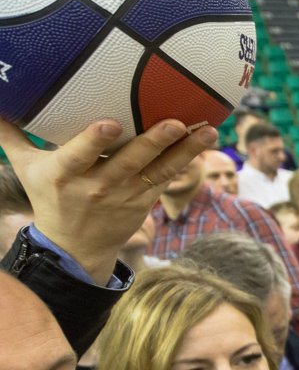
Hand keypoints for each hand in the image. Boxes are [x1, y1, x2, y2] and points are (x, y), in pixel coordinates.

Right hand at [0, 116, 215, 284]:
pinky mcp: (145, 201)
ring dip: (185, 150)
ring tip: (207, 131)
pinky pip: (167, 178)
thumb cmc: (50, 197)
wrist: (75, 246)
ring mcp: (126, 195)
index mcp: (64, 175)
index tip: (109, 125)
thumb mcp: (27, 169)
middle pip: (129, 161)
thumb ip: (12, 136)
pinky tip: (203, 142)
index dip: (94, 142)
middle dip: (154, 142)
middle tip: (175, 122)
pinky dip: (186, 160)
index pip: (78, 156)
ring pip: (158, 170)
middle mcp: (98, 185)